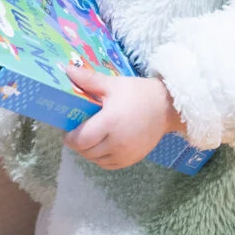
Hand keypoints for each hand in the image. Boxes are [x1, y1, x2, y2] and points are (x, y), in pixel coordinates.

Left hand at [66, 67, 181, 169]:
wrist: (167, 107)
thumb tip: (67, 69)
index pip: (80, 140)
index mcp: (110, 122)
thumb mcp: (113, 84)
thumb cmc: (138, 93)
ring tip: (90, 139)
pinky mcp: (132, 160)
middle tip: (78, 132)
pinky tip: (103, 146)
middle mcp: (116, 142)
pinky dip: (101, 158)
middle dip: (78, 144)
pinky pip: (109, 165)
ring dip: (89, 152)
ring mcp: (125, 154)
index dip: (70, 138)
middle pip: (86, 152)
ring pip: (96, 160)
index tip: (68, 130)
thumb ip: (89, 79)